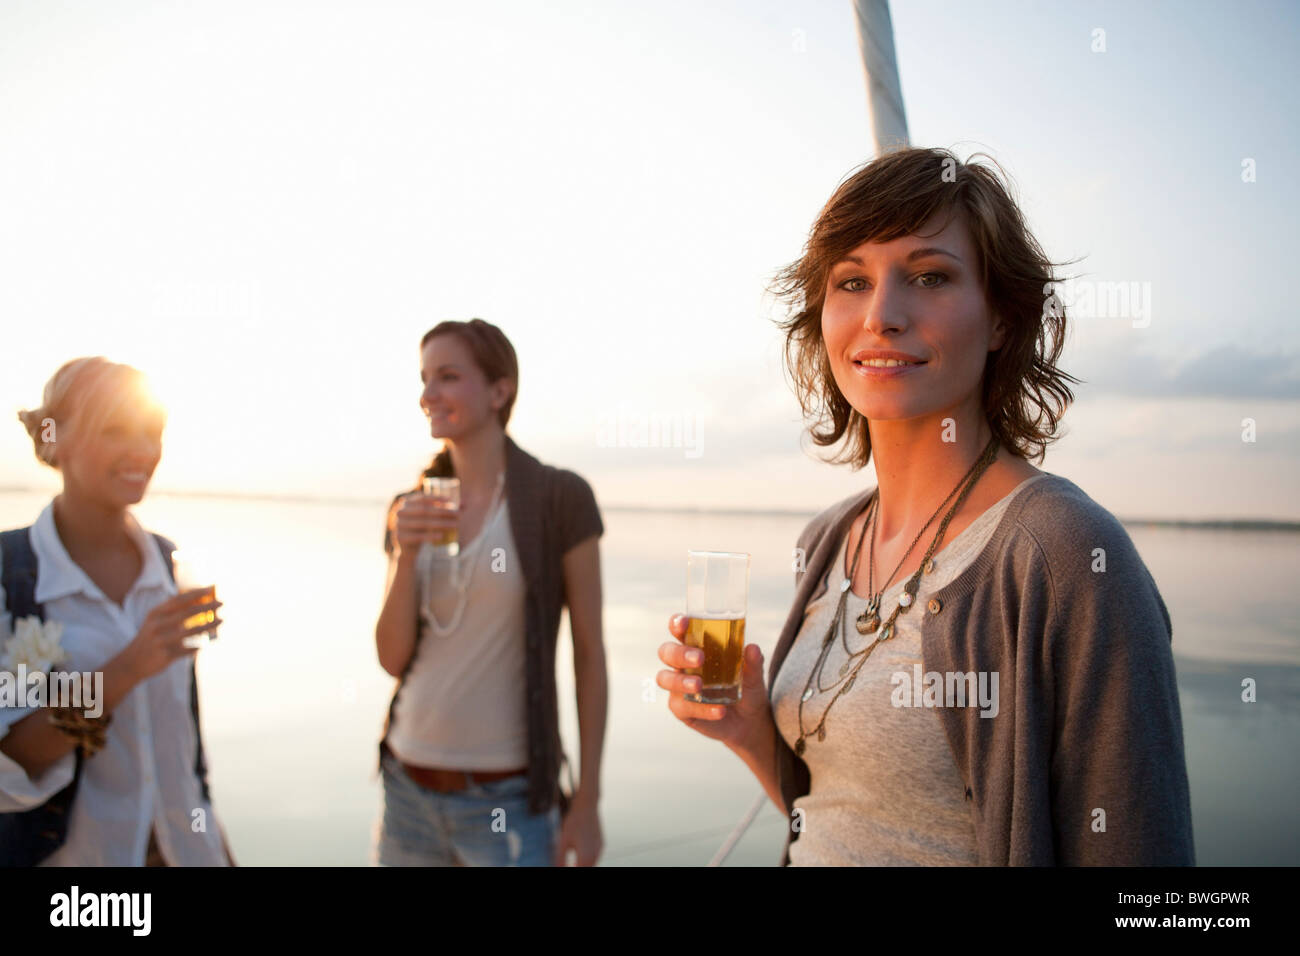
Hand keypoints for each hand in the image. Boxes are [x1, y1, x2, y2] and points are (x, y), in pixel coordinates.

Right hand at [118, 589, 223, 681]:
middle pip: (187, 613)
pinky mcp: (165, 655)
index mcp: (155, 613)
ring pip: (191, 631)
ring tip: (221, 620)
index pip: (178, 599)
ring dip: (209, 625)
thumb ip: (174, 611)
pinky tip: (203, 645)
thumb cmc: (150, 637)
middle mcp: (157, 625)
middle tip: (222, 603)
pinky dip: (197, 647)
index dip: (196, 592)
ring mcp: (160, 641)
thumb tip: (200, 599)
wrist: (131, 663)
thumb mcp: (156, 621)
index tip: (212, 588)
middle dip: (207, 606)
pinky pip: (187, 650)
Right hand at [391, 493, 458, 559]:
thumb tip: (465, 504)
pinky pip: (418, 536)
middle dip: (443, 512)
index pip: (422, 497)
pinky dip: (431, 536)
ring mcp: (398, 524)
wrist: (407, 548)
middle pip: (425, 510)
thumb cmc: (421, 528)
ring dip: (441, 524)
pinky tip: (442, 536)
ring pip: (423, 523)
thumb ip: (444, 509)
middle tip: (458, 515)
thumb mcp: (429, 518)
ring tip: (455, 525)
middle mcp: (400, 512)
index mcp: (406, 502)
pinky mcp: (400, 537)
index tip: (451, 501)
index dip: (437, 498)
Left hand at [554, 796, 601, 865]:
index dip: (570, 870)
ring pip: (591, 865)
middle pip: (586, 868)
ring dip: (582, 865)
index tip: (563, 867)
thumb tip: (557, 868)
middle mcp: (596, 854)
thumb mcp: (563, 840)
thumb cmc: (573, 821)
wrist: (587, 805)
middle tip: (566, 865)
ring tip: (571, 864)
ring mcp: (600, 849)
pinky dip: (587, 861)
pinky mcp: (601, 844)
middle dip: (577, 868)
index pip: (578, 870)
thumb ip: (560, 858)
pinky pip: (595, 858)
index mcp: (586, 855)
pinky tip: (579, 858)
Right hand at [658, 613, 770, 753]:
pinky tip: (719, 710)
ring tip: (699, 685)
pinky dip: (701, 709)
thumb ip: (753, 662)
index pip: (680, 630)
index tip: (684, 622)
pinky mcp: (682, 709)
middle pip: (667, 652)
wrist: (749, 720)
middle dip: (679, 653)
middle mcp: (683, 665)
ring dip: (681, 681)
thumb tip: (752, 648)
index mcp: (697, 646)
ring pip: (665, 679)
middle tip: (699, 658)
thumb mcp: (754, 675)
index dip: (677, 624)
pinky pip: (683, 707)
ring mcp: (679, 687)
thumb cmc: (746, 688)